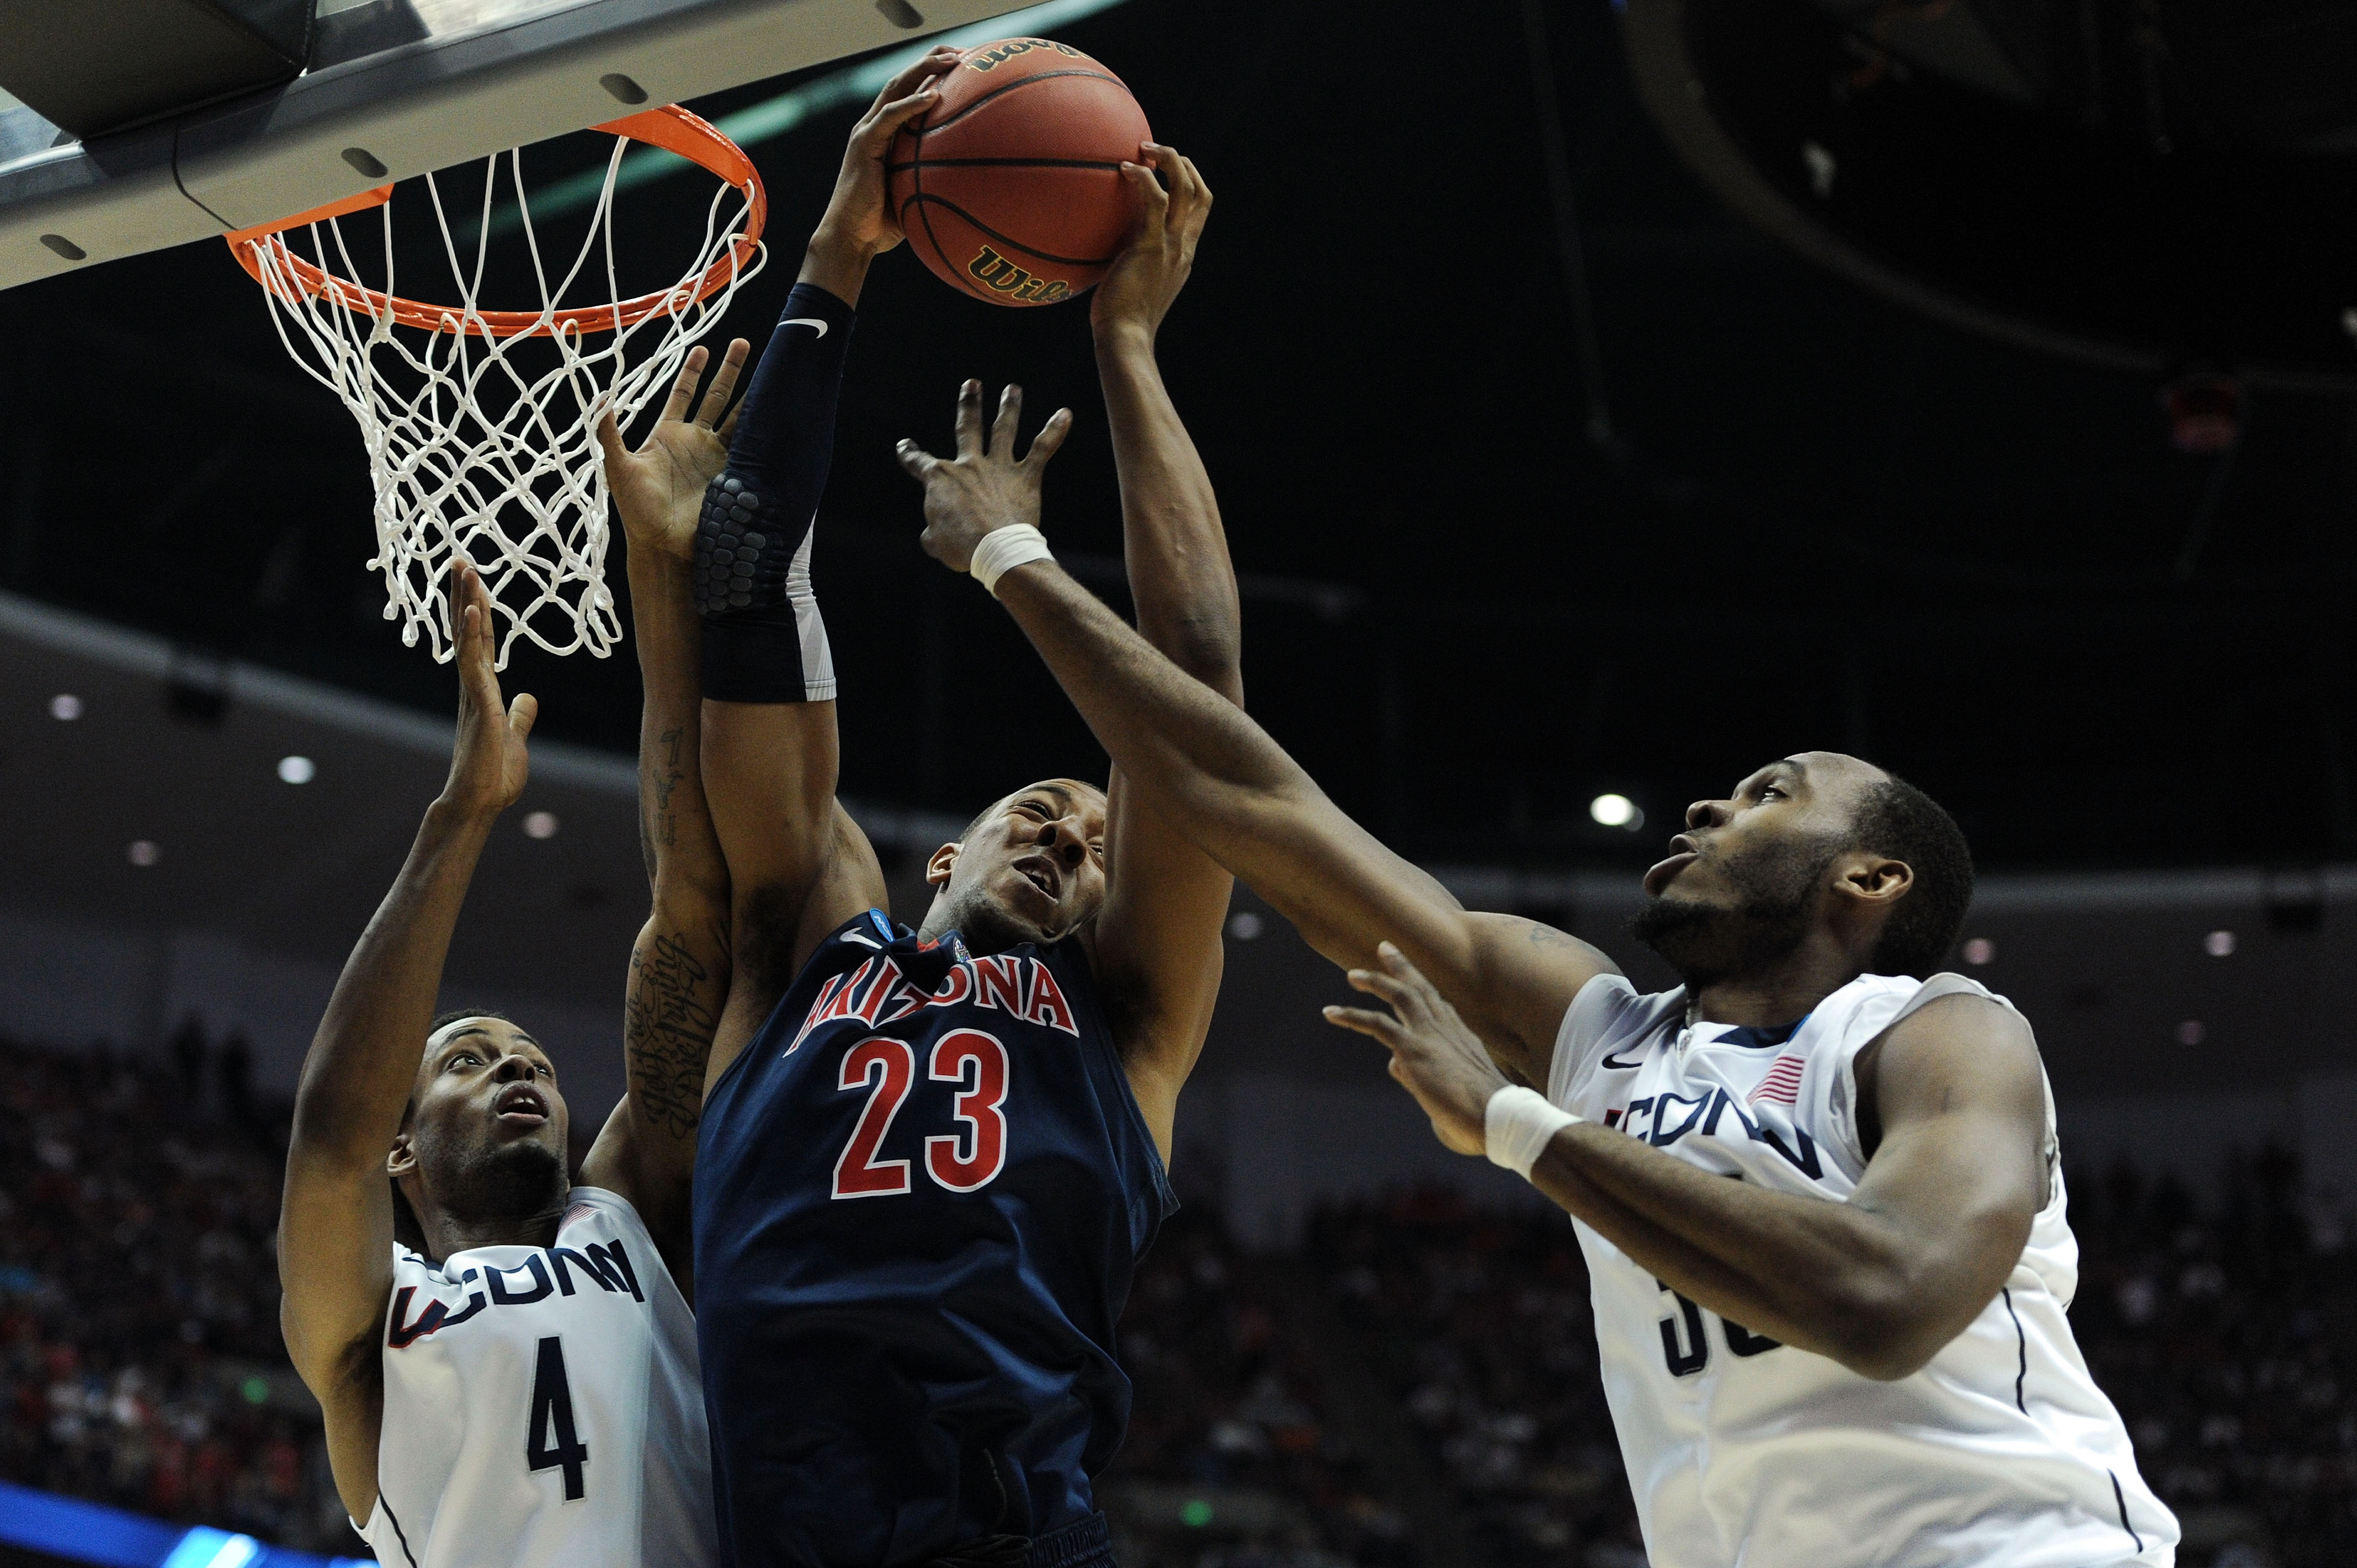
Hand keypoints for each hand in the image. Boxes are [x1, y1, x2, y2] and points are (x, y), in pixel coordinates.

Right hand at [439, 560, 537, 817]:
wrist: (479, 802)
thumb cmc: (493, 774)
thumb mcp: (513, 736)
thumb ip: (519, 716)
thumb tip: (528, 698)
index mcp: (483, 690)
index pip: (479, 642)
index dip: (478, 612)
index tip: (475, 582)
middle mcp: (474, 686)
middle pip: (468, 632)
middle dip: (466, 596)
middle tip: (461, 560)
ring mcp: (473, 693)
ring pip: (467, 640)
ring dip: (467, 603)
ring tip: (465, 570)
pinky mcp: (478, 705)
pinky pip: (473, 664)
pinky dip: (471, 637)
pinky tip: (472, 612)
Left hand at [597, 340, 748, 561]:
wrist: (662, 545)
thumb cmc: (637, 510)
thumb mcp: (619, 468)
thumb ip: (610, 434)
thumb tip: (600, 398)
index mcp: (669, 434)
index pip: (683, 394)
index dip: (692, 371)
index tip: (702, 348)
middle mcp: (696, 442)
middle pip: (717, 398)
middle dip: (730, 370)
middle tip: (742, 343)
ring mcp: (717, 458)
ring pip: (739, 418)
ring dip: (752, 396)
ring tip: (770, 374)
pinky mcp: (733, 476)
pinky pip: (750, 448)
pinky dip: (762, 432)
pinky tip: (775, 414)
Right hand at [811, 47, 958, 259]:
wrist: (852, 238)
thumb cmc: (884, 225)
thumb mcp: (916, 195)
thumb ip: (934, 179)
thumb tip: (971, 184)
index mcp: (886, 134)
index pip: (909, 94)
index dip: (932, 76)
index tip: (962, 67)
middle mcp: (874, 126)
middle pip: (904, 81)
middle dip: (931, 61)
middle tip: (960, 52)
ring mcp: (867, 132)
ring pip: (896, 88)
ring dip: (924, 70)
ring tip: (952, 60)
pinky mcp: (864, 144)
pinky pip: (890, 117)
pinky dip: (911, 104)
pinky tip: (934, 96)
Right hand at [895, 381, 1072, 572]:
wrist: (995, 549)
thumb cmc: (962, 548)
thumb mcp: (936, 542)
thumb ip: (933, 532)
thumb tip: (934, 533)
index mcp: (940, 479)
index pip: (919, 462)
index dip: (910, 454)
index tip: (905, 446)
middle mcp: (969, 465)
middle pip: (968, 429)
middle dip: (969, 405)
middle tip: (972, 385)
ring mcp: (998, 468)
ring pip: (1003, 431)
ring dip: (1009, 408)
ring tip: (1013, 389)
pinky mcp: (1025, 477)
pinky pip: (1042, 450)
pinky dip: (1054, 431)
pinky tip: (1065, 414)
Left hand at [1092, 143, 1211, 339]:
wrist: (1126, 337)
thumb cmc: (1121, 319)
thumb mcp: (1136, 284)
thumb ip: (1133, 261)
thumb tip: (1108, 246)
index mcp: (1184, 255)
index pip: (1199, 210)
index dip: (1189, 180)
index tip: (1166, 167)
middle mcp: (1184, 247)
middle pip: (1200, 193)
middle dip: (1182, 163)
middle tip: (1154, 151)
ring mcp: (1172, 246)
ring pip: (1185, 189)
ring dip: (1168, 159)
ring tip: (1142, 148)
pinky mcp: (1152, 246)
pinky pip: (1154, 201)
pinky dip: (1143, 178)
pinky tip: (1123, 168)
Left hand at [1324, 943, 1509, 1156]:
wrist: (1498, 1118)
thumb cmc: (1482, 1119)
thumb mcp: (1448, 1095)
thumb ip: (1419, 1079)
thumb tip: (1393, 1066)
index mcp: (1463, 1041)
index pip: (1441, 1009)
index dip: (1425, 992)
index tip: (1412, 980)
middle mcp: (1449, 1031)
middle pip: (1423, 989)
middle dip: (1403, 968)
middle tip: (1385, 948)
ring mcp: (1431, 1036)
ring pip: (1400, 996)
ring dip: (1376, 981)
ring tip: (1352, 975)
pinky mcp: (1413, 1049)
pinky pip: (1378, 1023)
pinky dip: (1352, 1015)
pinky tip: (1331, 1013)